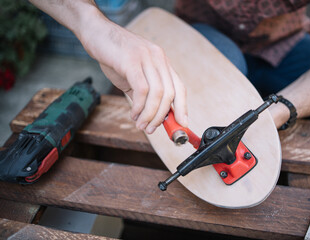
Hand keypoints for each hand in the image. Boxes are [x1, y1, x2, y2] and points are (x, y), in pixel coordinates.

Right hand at [80, 13, 187, 133]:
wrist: (96, 33)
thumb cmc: (114, 56)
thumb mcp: (134, 76)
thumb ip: (144, 94)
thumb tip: (153, 116)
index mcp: (162, 62)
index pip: (179, 87)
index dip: (183, 108)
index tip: (182, 124)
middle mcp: (159, 59)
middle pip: (170, 94)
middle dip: (162, 117)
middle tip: (152, 129)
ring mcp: (146, 58)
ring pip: (157, 93)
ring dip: (150, 114)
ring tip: (141, 124)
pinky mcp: (131, 60)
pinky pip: (142, 89)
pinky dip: (139, 106)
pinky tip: (133, 113)